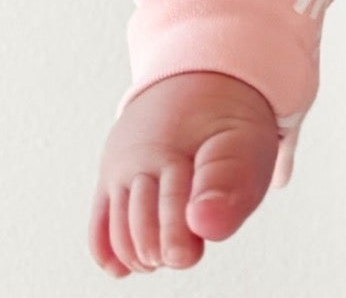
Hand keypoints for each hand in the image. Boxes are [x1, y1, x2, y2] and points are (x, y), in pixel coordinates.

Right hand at [88, 68, 280, 276]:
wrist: (199, 78)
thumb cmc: (228, 123)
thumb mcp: (246, 144)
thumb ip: (230, 184)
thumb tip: (202, 224)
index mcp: (180, 144)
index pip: (170, 209)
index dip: (179, 240)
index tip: (188, 253)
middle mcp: (142, 155)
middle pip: (144, 232)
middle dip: (166, 250)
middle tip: (187, 247)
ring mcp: (121, 167)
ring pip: (121, 236)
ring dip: (143, 255)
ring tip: (169, 247)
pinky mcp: (109, 177)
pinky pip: (99, 225)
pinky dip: (110, 253)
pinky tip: (126, 266)